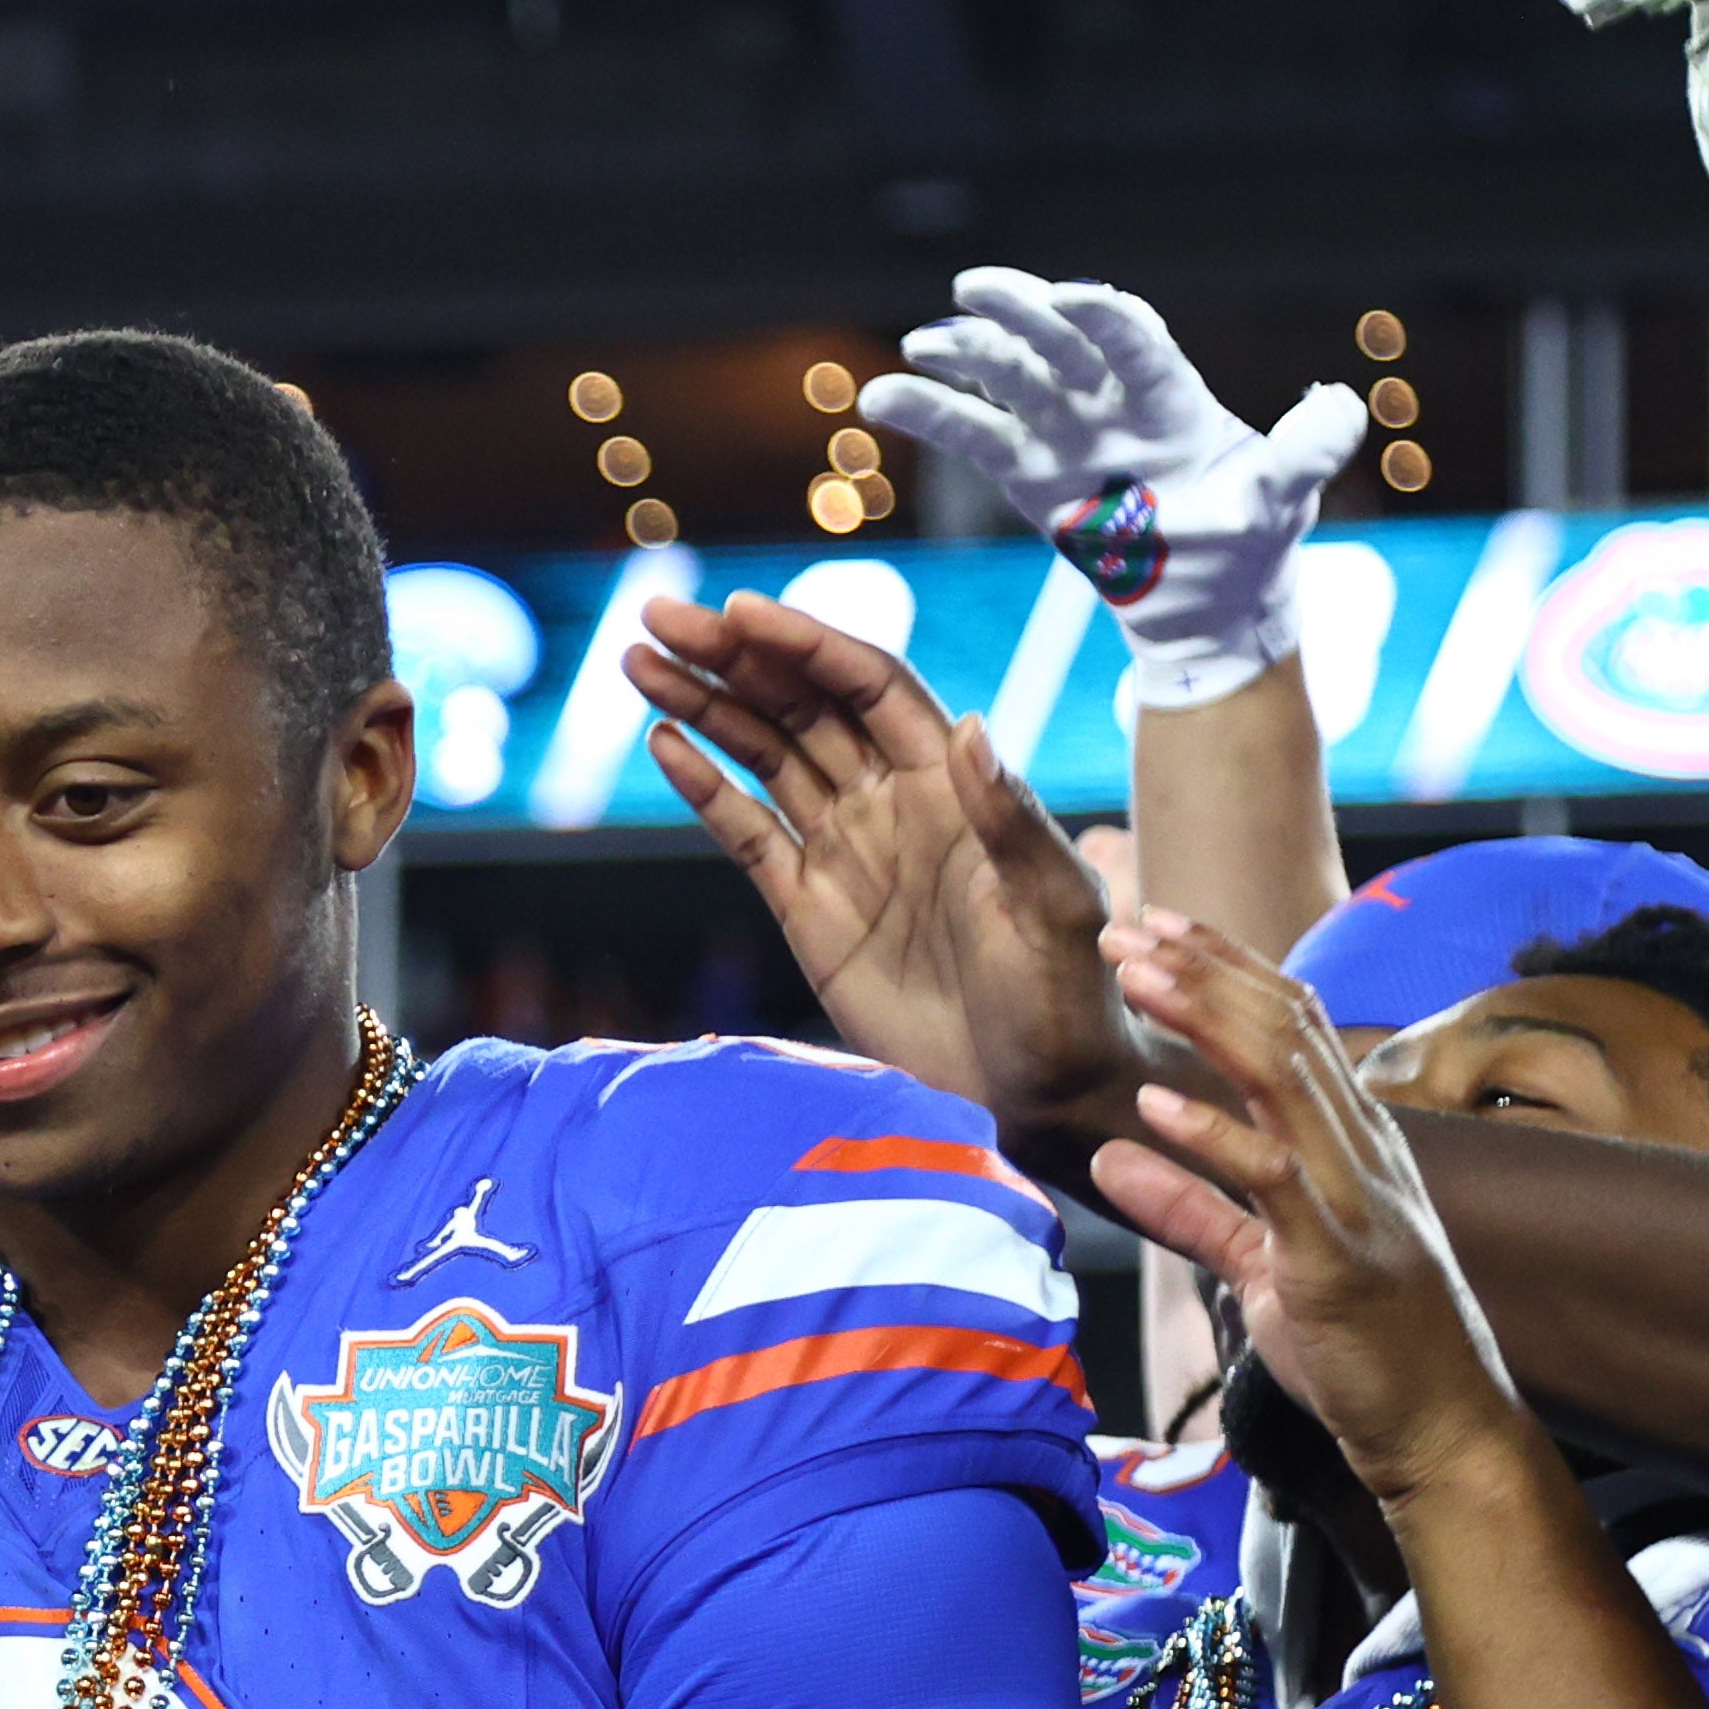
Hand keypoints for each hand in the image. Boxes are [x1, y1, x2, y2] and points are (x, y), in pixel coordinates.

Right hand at [623, 590, 1133, 1155]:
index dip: (802, 644)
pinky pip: (746, 833)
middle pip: (799, 702)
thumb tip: (971, 727)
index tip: (737, 613)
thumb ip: (1011, 821)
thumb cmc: (1068, 997)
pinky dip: (704, 788)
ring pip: (762, 753)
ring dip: (703, 704)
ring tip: (639, 662)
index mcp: (952, 780)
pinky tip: (664, 743)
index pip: (867, 685)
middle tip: (657, 614)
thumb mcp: (1054, 907)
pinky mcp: (808, 910)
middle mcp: (893, 798)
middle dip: (729, 656)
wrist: (1036, 1095)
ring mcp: (846, 850)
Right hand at [861, 274, 1363, 712]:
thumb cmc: (1248, 544)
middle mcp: (1112, 402)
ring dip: (965, 360)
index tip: (1069, 298)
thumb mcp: (1284, 496)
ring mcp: (1066, 434)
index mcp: (1171, 397)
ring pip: (1010, 382)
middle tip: (974, 287)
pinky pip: (975, 436)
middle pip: (1059, 342)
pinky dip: (932, 415)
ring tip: (920, 347)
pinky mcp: (1029, 473)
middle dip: (1019, 313)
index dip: (1103, 319)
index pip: (1133, 341)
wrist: (1207, 606)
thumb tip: (1346, 406)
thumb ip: (1306, 451)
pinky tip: (882, 397)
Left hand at [1091, 905, 1540, 1512]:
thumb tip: (1114, 1155)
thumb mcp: (1259, 1266)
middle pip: (1285, 1030)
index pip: (1293, 1026)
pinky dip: (1210, 1136)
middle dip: (1205, 969)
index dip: (1227, 969)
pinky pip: (1273, 1180)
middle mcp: (1360, 1152)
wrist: (1440, 1431)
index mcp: (1350, 1145)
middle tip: (1128, 926)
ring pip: (1283, 1080)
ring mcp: (1355, 1200)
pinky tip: (1152, 1103)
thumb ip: (1191, 1207)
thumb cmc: (1359, 1350)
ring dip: (1205, 1020)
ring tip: (1137, 975)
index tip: (1158, 928)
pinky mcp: (1336, 1260)